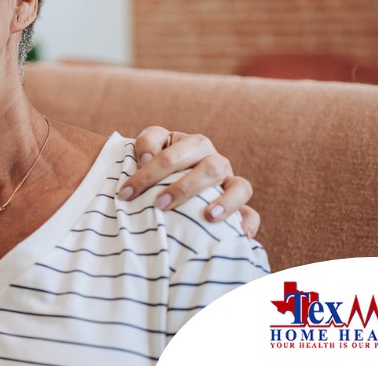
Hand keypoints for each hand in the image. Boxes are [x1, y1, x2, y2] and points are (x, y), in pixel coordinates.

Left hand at [119, 126, 259, 237]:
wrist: (171, 175)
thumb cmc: (158, 161)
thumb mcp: (150, 144)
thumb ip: (147, 143)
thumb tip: (147, 159)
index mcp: (194, 145)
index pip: (173, 156)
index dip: (148, 174)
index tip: (126, 193)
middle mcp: (216, 161)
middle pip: (210, 169)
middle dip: (183, 188)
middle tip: (158, 205)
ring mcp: (229, 183)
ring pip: (240, 187)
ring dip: (226, 202)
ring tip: (208, 217)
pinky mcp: (239, 205)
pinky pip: (251, 213)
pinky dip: (248, 223)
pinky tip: (240, 235)